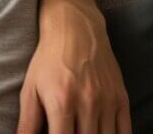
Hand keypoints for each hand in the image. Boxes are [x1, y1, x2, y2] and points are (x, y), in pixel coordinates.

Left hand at [17, 0, 131, 133]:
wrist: (75, 30)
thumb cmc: (48, 61)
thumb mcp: (30, 89)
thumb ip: (27, 122)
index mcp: (61, 103)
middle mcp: (88, 103)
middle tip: (68, 133)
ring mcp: (108, 102)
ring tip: (81, 133)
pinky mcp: (122, 99)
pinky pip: (125, 132)